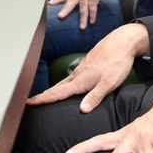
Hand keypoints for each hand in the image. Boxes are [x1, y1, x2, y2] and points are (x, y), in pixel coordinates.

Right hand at [27, 21, 149, 111]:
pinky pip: (73, 75)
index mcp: (81, 80)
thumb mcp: (109, 83)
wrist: (122, 41)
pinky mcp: (88, 63)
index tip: (29, 103)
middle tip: (31, 101)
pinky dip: (65, 82)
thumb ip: (95, 97)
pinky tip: (68, 84)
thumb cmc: (117, 62)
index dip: (43, 99)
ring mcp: (83, 67)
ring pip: (65, 80)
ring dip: (54, 88)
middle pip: (58, 86)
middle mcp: (78, 73)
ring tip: (46, 95)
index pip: (58, 93)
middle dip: (44, 95)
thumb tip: (82, 110)